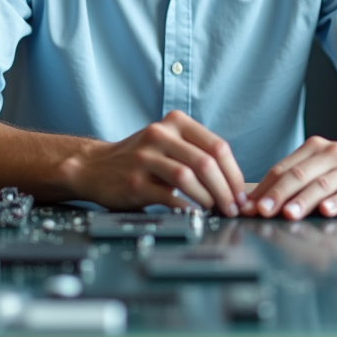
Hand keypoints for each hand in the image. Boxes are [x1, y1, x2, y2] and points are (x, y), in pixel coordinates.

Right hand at [69, 110, 247, 215]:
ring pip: (188, 177)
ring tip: (215, 211)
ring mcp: (145, 157)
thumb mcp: (169, 143)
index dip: (234, 173)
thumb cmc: (141, 158)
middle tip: (233, 208)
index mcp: (176, 122)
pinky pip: (168, 196)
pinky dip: (186, 208)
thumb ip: (197, 153)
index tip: (241, 194)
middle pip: (206, 162)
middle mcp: (160, 134)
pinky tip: (194, 215)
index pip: (218, 146)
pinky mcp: (134, 181)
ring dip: (208, 199)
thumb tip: (234, 184)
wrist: (95, 167)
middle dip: (226, 190)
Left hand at [243, 136, 336, 219]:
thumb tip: (260, 202)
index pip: (282, 169)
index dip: (264, 188)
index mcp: (313, 148)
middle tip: (263, 210)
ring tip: (289, 213)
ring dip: (302, 200)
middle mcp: (330, 155)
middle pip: (298, 175)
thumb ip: (294, 180)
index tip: (250, 206)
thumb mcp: (320, 166)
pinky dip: (336, 202)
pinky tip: (326, 210)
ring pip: (321, 184)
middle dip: (277, 194)